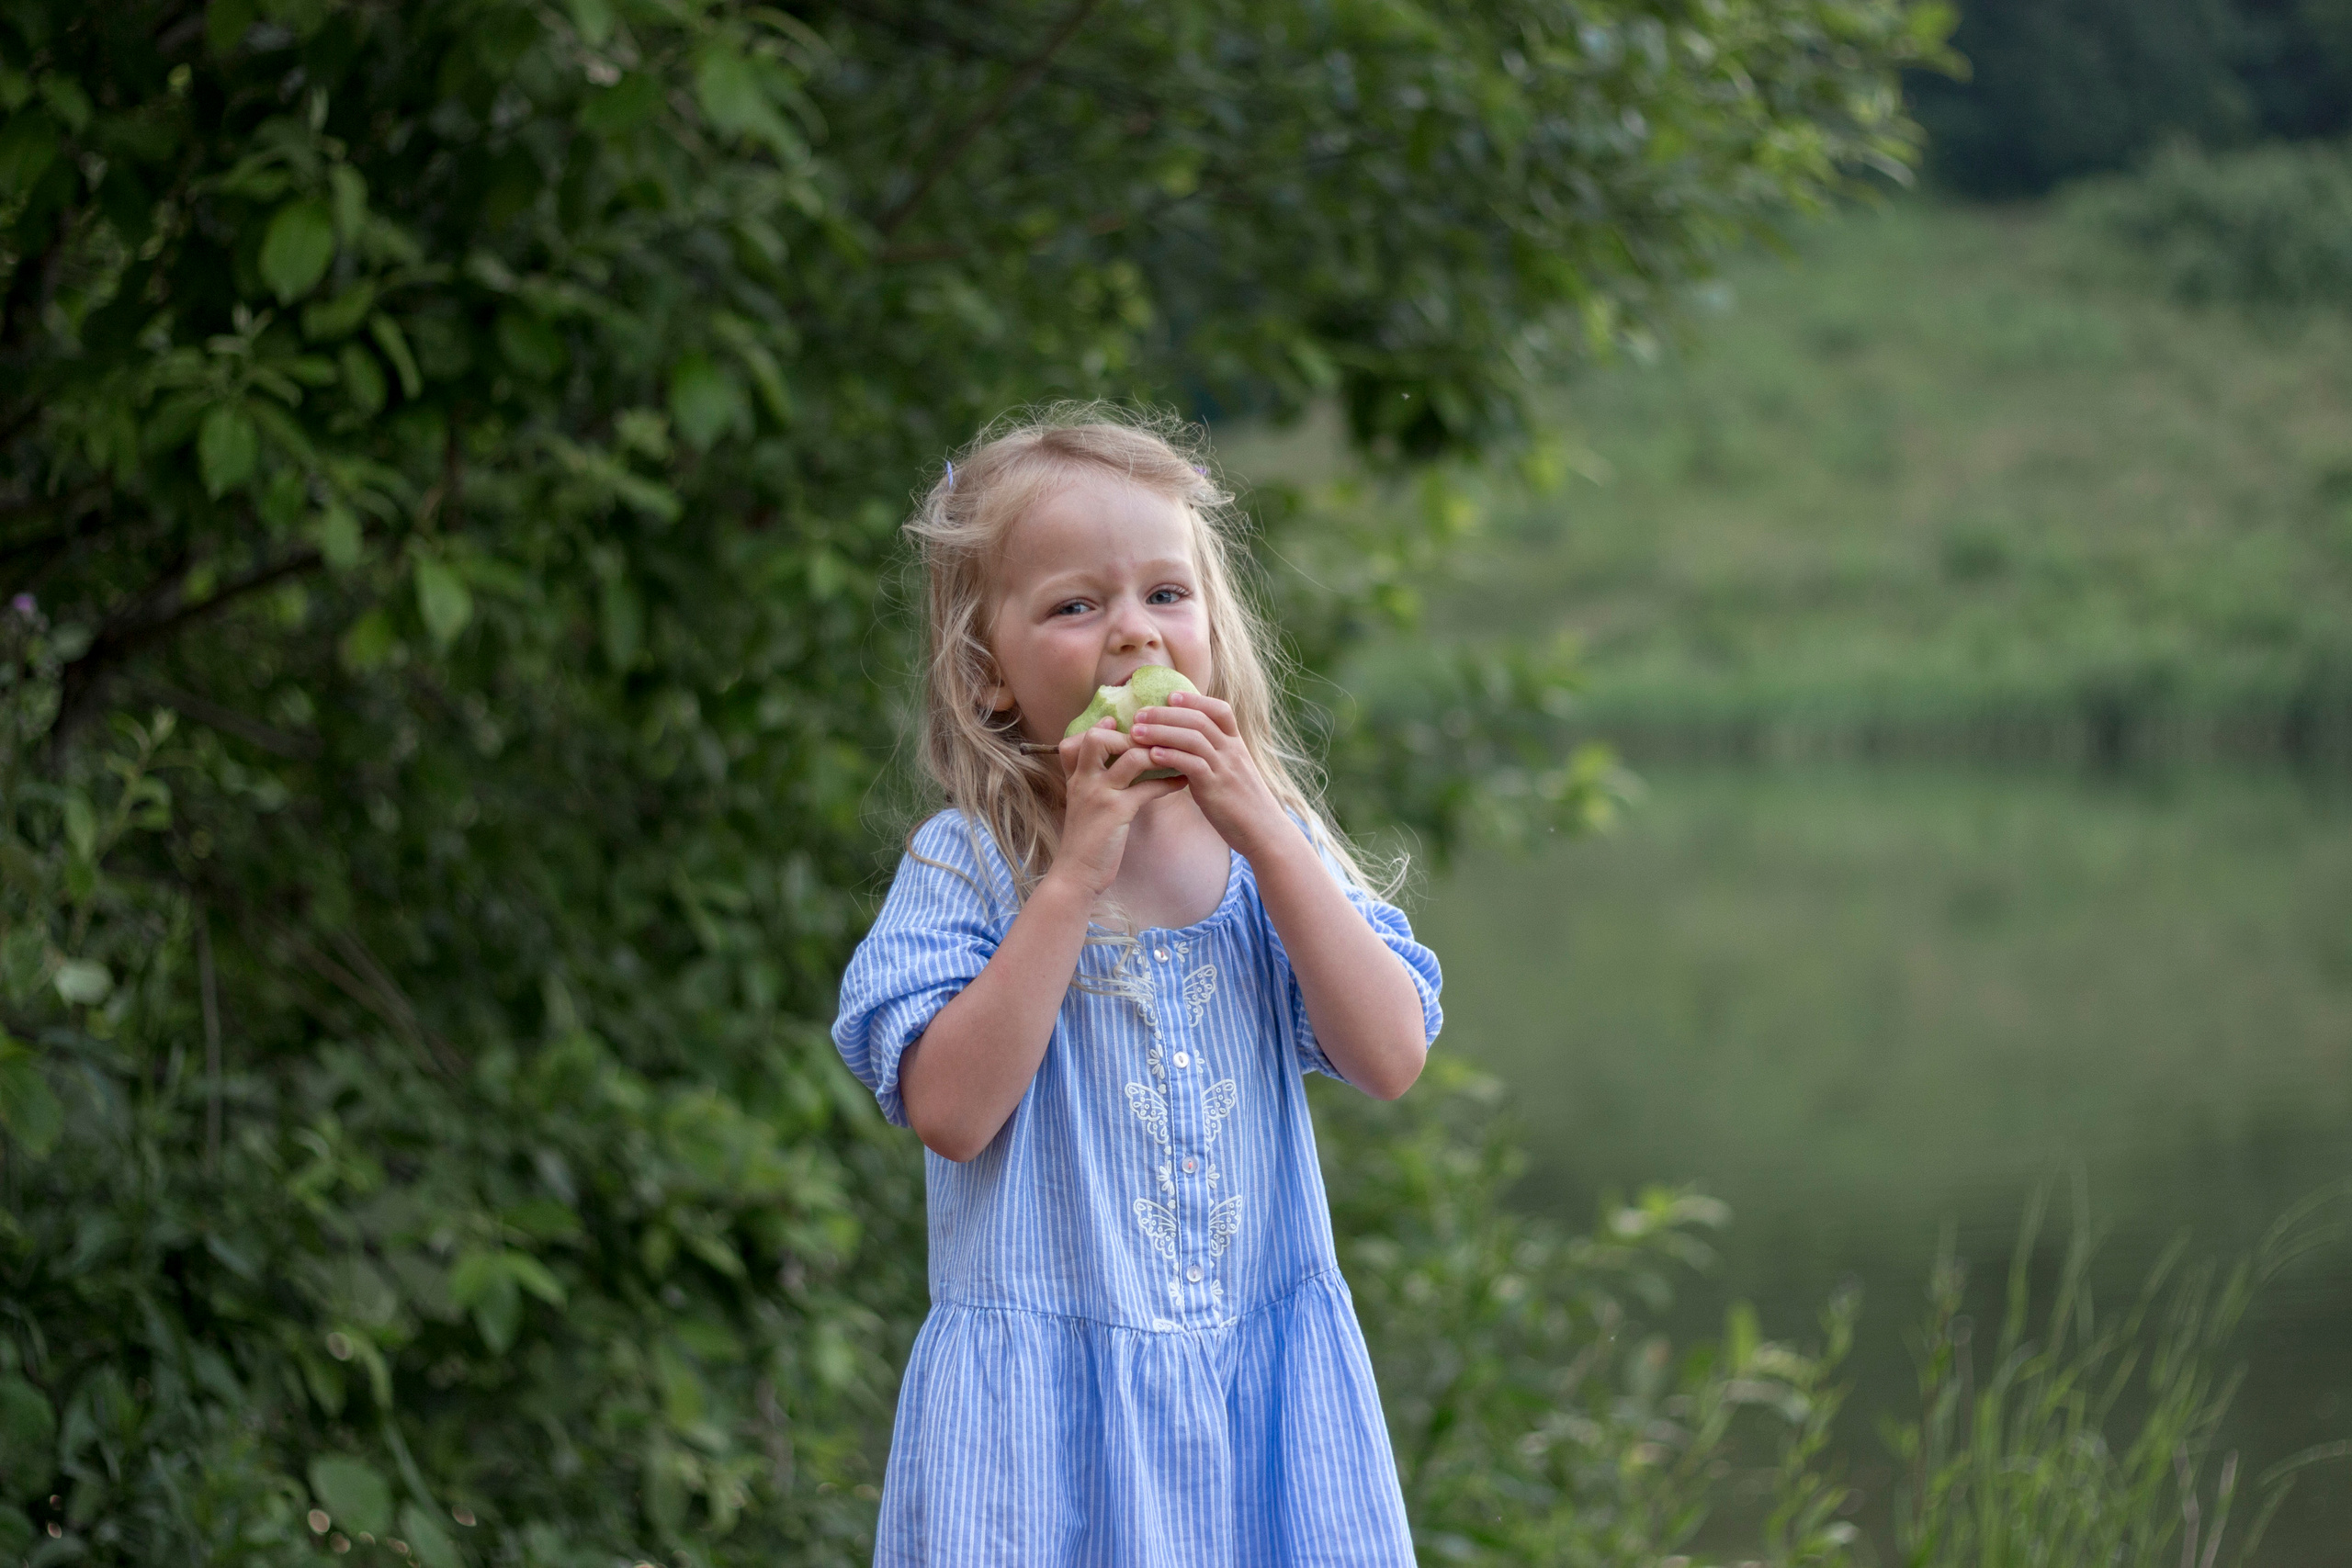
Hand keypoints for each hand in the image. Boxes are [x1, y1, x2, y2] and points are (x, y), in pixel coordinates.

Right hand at [1051, 719, 1184, 895]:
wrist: (1077, 874)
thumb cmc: (1086, 839)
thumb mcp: (1082, 804)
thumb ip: (1094, 781)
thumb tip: (1121, 760)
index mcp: (1074, 777)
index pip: (1077, 739)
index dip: (1100, 727)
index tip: (1124, 725)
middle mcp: (1083, 780)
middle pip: (1098, 737)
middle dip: (1129, 734)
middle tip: (1154, 742)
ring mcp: (1099, 794)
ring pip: (1130, 756)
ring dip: (1158, 753)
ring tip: (1175, 756)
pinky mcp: (1116, 811)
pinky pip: (1148, 787)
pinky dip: (1168, 782)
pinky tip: (1182, 782)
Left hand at [1127, 692, 1287, 856]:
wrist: (1264, 831)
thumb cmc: (1243, 804)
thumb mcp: (1233, 772)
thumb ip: (1216, 756)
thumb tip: (1188, 746)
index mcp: (1236, 744)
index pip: (1220, 710)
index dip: (1194, 700)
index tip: (1170, 695)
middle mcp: (1232, 751)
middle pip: (1199, 720)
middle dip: (1166, 714)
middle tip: (1138, 714)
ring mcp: (1225, 768)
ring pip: (1193, 738)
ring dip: (1161, 732)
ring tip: (1135, 733)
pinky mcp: (1216, 787)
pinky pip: (1192, 765)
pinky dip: (1170, 756)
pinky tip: (1151, 755)